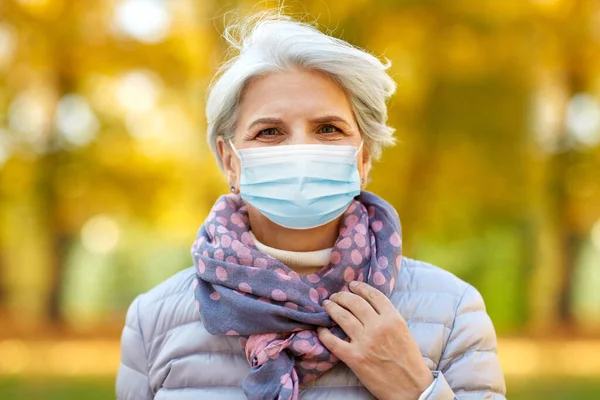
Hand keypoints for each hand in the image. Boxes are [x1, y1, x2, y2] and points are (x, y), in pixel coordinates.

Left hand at [318, 281, 432, 399]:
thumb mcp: (403, 331)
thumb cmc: (409, 361)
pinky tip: (321, 329)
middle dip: (342, 296)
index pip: (373, 295)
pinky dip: (324, 333)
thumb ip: (388, 317)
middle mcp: (378, 327)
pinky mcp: (354, 358)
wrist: (411, 388)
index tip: (352, 285)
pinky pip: (333, 341)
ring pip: (342, 316)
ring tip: (327, 305)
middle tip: (335, 296)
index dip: (360, 287)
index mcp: (393, 319)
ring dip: (331, 308)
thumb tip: (368, 306)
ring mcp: (365, 342)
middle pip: (354, 302)